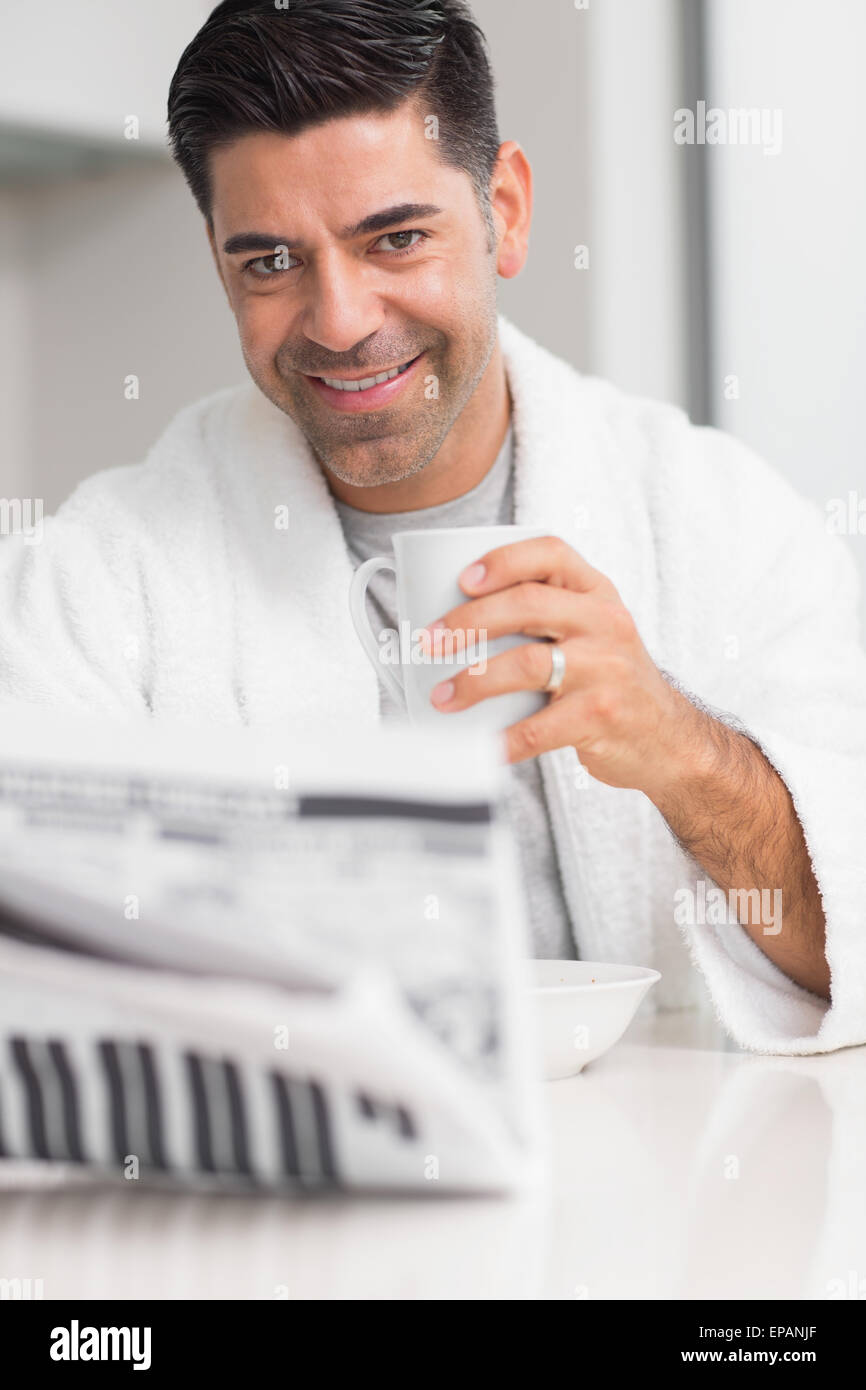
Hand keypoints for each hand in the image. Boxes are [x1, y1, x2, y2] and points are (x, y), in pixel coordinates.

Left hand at [423, 534, 700, 790]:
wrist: (669, 738)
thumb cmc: (611, 681)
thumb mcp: (594, 632)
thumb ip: (547, 616)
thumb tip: (455, 623)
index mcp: (598, 593)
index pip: (551, 553)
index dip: (503, 560)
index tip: (463, 579)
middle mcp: (606, 623)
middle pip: (528, 605)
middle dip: (468, 621)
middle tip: (431, 641)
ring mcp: (606, 670)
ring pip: (527, 664)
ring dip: (474, 680)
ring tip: (443, 696)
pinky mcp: (601, 716)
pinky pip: (538, 728)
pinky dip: (503, 739)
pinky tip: (482, 746)